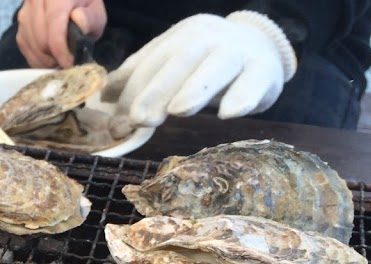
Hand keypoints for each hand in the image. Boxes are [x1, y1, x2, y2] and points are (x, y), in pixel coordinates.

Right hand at [16, 0, 107, 68]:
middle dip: (55, 56)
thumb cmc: (83, 7)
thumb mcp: (95, 11)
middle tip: (67, 60)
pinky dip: (38, 58)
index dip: (60, 48)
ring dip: (46, 58)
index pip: (54, 23)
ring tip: (60, 57)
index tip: (69, 62)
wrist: (68, 2)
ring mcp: (24, 13)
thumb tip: (78, 20)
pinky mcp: (19, 26)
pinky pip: (25, 49)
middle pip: (41, 39)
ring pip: (32, 46)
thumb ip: (91, 17)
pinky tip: (50, 56)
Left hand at [102, 11, 296, 127]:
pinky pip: (254, 83)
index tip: (118, 122)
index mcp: (184, 34)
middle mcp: (211, 37)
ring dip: (196, 89)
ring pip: (218, 67)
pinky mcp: (265, 71)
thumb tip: (105, 98)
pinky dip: (242, 97)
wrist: (262, 50)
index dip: (134, 90)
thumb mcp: (175, 64)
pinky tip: (228, 114)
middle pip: (182, 61)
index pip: (154, 61)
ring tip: (178, 111)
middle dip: (159, 90)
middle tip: (140, 119)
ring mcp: (241, 52)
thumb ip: (142, 77)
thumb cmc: (208, 64)